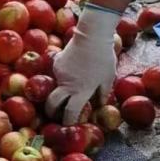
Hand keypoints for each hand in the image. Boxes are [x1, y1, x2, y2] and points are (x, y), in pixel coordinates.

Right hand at [45, 4, 120, 124]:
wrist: (91, 36)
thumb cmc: (104, 57)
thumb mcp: (108, 77)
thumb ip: (102, 93)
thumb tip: (98, 104)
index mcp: (82, 91)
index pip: (71, 112)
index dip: (69, 121)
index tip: (69, 124)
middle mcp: (67, 85)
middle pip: (52, 104)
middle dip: (51, 112)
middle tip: (54, 115)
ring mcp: (59, 74)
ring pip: (55, 87)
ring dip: (59, 91)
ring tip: (69, 86)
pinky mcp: (56, 64)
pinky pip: (57, 74)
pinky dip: (62, 76)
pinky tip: (72, 69)